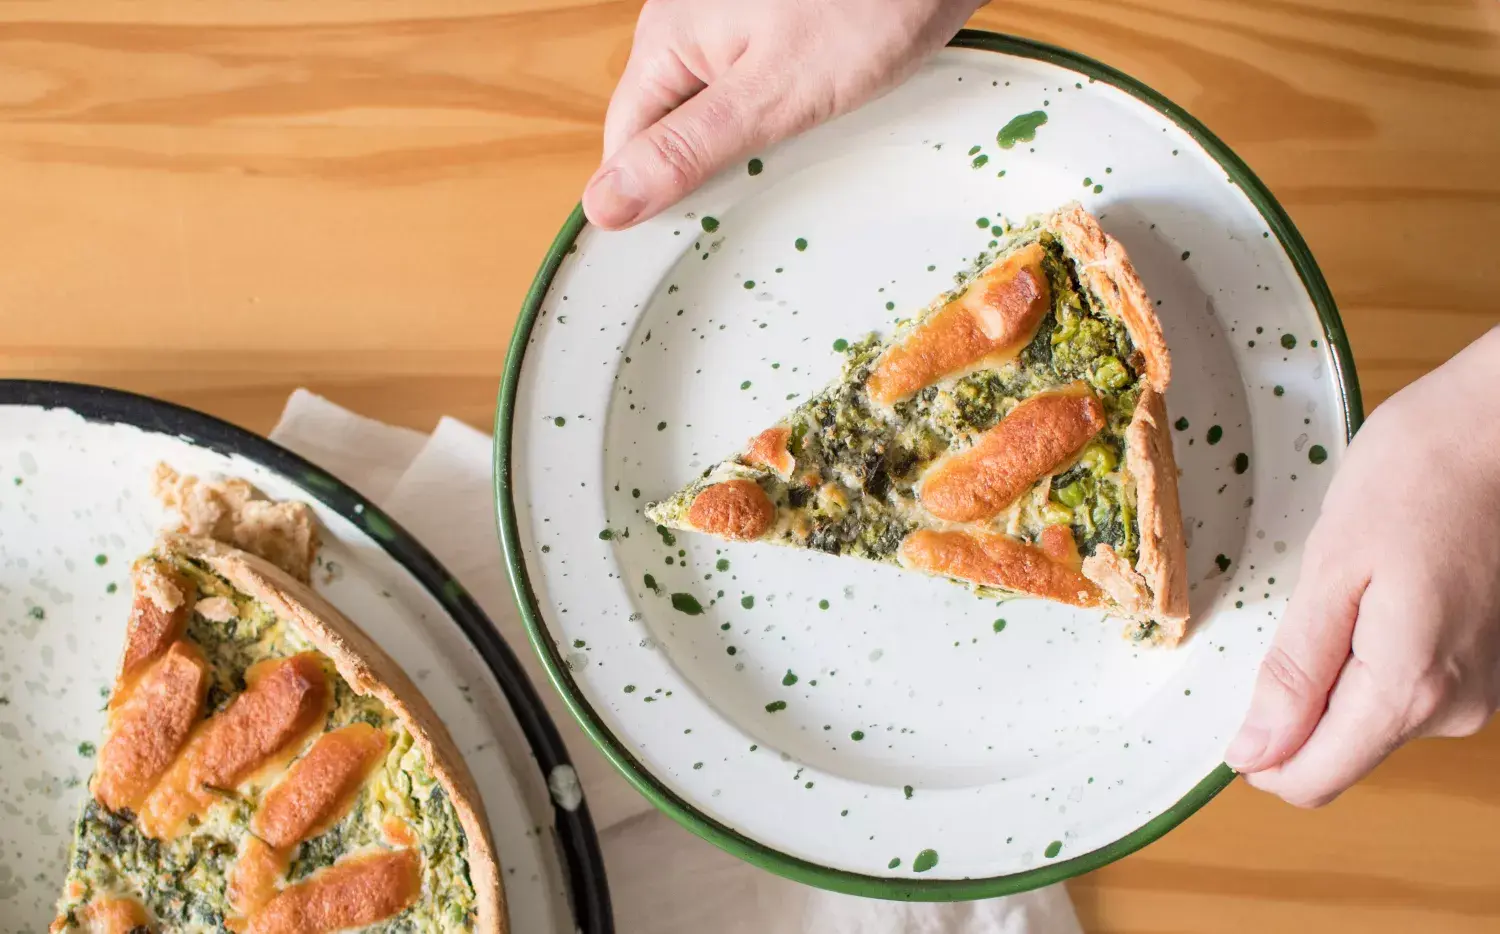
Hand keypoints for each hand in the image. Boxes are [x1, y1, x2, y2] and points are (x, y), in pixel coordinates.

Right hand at [583, 0, 983, 229]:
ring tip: (802, 147)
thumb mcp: (772, 95)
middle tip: (765, 184)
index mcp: (667, 37)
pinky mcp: (773, 30)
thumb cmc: (868, 7)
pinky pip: (754, 93)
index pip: (625, 143)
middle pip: (667, 128)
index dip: (655, 194)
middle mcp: (687, 24)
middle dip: (709, 167)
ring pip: (713, 114)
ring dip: (750, 145)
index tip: (698, 232)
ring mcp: (730, 25)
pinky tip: (820, 121)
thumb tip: (603, 205)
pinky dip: (782, 118)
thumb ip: (686, 150)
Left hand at [1225, 327, 1499, 805]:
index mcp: (1408, 688)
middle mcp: (1456, 709)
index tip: (1234, 711)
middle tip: (1314, 607)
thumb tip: (1254, 753)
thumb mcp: (1332, 569)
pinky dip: (1380, 653)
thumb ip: (1294, 672)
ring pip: (1374, 716)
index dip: (1260, 757)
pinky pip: (1411, 686)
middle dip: (1302, 701)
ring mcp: (1482, 690)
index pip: (1314, 779)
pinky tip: (1389, 591)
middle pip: (1342, 749)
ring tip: (1360, 588)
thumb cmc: (1417, 477)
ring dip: (1343, 670)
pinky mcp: (1491, 668)